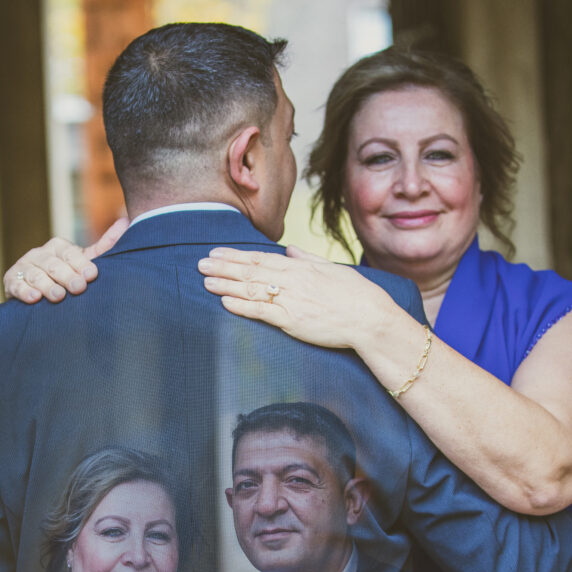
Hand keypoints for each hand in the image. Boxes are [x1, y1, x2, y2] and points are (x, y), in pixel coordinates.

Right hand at [3, 217, 128, 302]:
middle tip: (79, 288)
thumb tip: (126, 221)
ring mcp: (24, 267)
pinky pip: (17, 285)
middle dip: (67, 276)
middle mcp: (40, 254)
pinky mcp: (11, 281)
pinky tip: (34, 298)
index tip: (92, 275)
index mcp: (59, 247)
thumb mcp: (85, 262)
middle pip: (54, 264)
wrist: (37, 292)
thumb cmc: (67, 275)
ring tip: (58, 297)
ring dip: (47, 285)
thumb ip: (104, 246)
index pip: (70, 253)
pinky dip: (24, 291)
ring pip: (36, 275)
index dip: (81, 264)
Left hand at [198, 244, 378, 349]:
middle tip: (201, 263)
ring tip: (206, 280)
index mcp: (301, 267)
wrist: (370, 319)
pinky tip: (225, 301)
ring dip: (226, 284)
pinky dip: (242, 306)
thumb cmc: (357, 295)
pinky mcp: (293, 321)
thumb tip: (291, 250)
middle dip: (224, 267)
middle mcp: (293, 281)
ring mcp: (292, 300)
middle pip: (251, 271)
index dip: (236, 255)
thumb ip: (308, 259)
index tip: (217, 252)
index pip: (262, 259)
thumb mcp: (333, 269)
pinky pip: (262, 312)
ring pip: (252, 289)